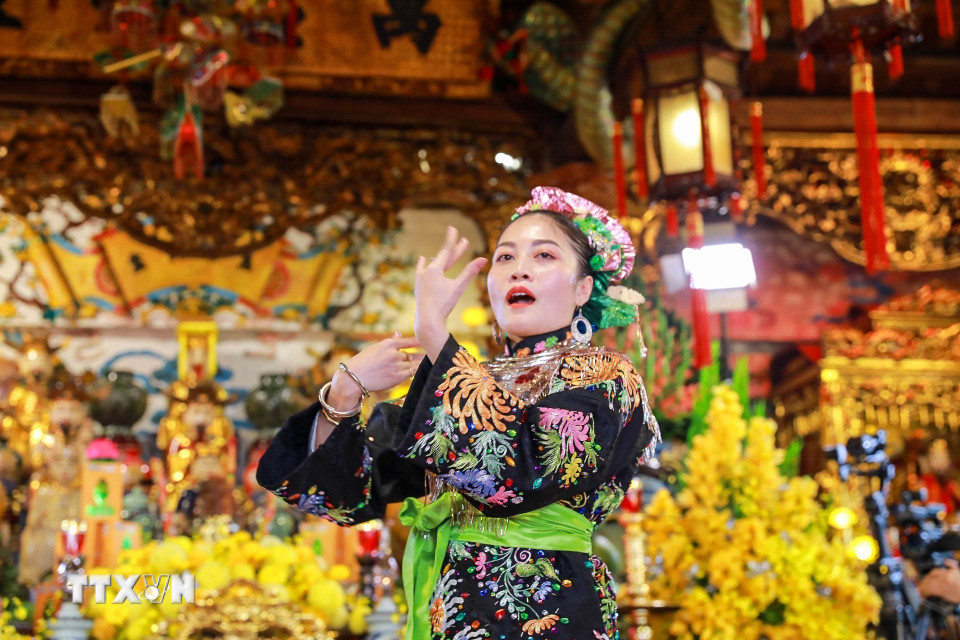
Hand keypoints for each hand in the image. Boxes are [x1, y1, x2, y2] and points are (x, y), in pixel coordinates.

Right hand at [327, 332, 424, 410]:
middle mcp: (394, 353)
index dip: (421, 342)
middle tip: (434, 355)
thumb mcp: (375, 348)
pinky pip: (412, 373)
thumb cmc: (363, 362)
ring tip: (430, 364)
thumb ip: (390, 342)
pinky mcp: (398, 377)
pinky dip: (416, 372)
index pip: (410, 341)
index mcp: (388, 344)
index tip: (430, 341)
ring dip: (419, 365)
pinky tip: (421, 373)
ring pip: (414, 364)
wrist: (353, 378)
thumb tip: (399, 333)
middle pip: (413, 354)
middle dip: (421, 356)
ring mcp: (397, 365)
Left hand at [414, 226, 486, 361]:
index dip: (452, 239)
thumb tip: (483, 259)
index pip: (446, 250)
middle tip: (464, 241)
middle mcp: (426, 272)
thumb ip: (470, 272)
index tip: (453, 228)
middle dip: (454, 250)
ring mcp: (421, 279)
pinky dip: (423, 264)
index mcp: (435, 269)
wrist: (427, 321)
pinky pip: (421, 271)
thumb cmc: (444, 304)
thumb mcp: (458, 287)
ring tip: (446, 252)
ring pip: (432, 264)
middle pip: (443, 258)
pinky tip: (422, 259)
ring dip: (441, 258)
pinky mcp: (419, 287)